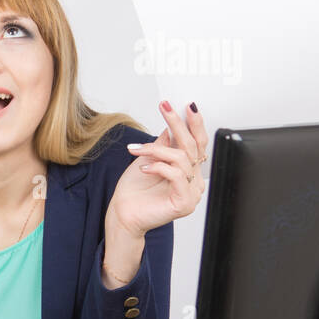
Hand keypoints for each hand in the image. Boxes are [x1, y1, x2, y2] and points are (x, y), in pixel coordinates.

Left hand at [107, 101, 208, 238]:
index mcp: (188, 170)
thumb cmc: (133, 191)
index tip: (185, 105)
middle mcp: (194, 181)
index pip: (197, 143)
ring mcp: (192, 193)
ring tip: (136, 150)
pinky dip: (159, 167)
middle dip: (178, 124)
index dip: (193, 124)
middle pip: (193, 147)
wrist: (121, 214)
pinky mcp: (184, 203)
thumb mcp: (147, 159)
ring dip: (157, 150)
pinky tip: (144, 168)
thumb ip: (162, 145)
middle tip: (165, 107)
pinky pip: (177, 176)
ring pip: (182, 159)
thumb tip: (170, 126)